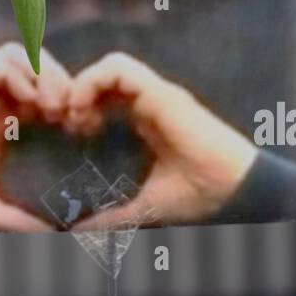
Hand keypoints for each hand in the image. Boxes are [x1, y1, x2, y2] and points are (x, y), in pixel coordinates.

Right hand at [0, 43, 70, 230]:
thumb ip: (15, 219)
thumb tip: (53, 237)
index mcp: (0, 124)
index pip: (45, 96)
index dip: (69, 105)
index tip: (81, 130)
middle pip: (38, 68)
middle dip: (62, 83)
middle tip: (72, 115)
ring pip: (18, 56)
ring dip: (42, 73)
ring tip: (52, 106)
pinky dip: (15, 73)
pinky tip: (26, 101)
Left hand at [66, 52, 257, 227]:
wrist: (231, 192)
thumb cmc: (196, 197)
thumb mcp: (142, 207)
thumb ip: (111, 216)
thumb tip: (77, 231)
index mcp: (145, 121)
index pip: (107, 95)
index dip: (81, 106)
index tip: (69, 134)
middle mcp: (149, 103)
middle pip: (105, 76)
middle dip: (76, 92)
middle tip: (65, 124)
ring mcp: (155, 94)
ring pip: (109, 65)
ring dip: (83, 85)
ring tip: (75, 117)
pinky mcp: (160, 92)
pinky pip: (118, 68)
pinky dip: (92, 82)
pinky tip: (85, 112)